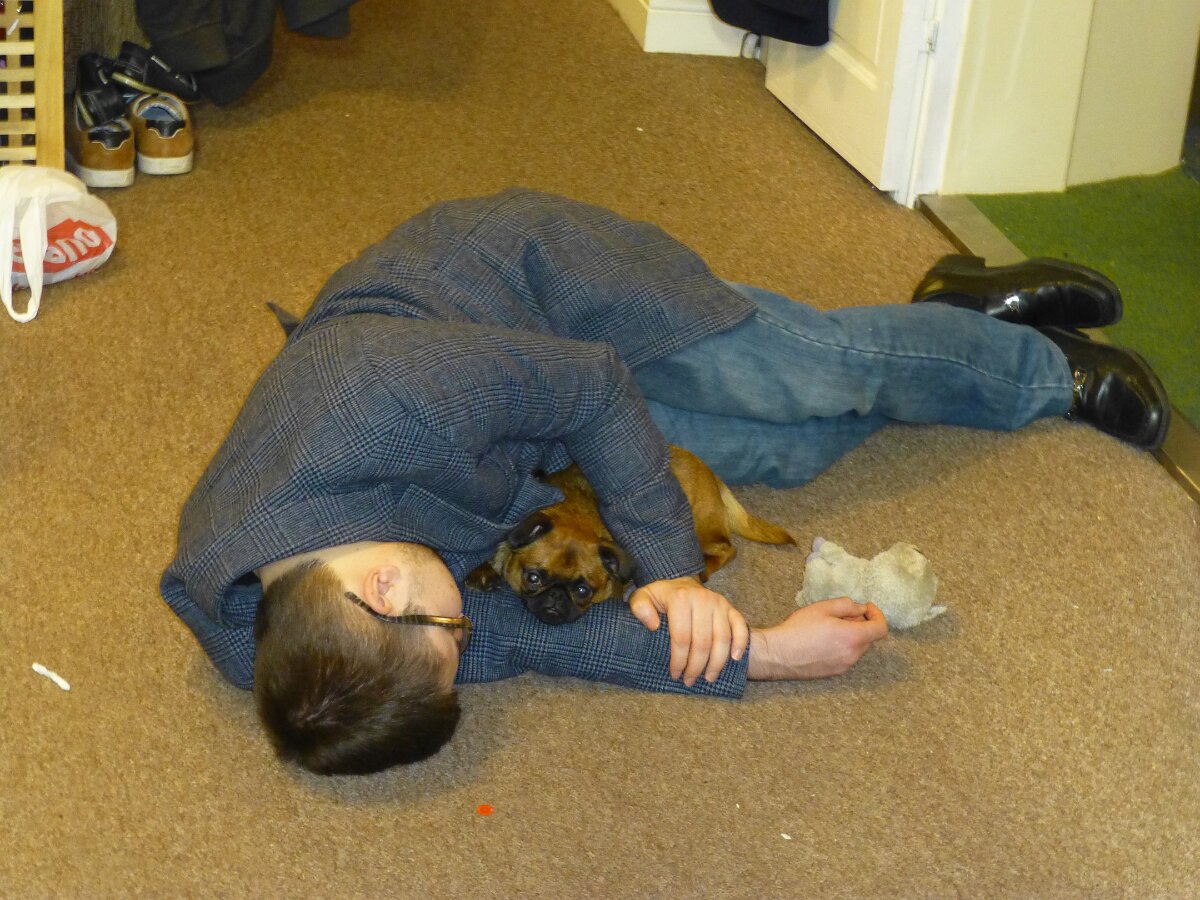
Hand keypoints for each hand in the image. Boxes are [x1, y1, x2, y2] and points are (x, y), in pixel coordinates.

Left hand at [629, 576, 749, 686]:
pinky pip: (740, 627)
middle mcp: (702, 599)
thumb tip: (653, 626)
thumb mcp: (643, 597)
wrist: (682, 583)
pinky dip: (740, 643)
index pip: (681, 637)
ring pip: (722, 639)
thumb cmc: (661, 597)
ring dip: (717, 662)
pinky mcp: (731, 608)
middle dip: (696, 666)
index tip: (675, 674)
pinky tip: (735, 659)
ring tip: (709, 678)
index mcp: (680, 598)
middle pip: (702, 642)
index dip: (678, 660)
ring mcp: (719, 603)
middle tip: (690, 681)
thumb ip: (640, 608)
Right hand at [747, 597, 887, 680]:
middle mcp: (853, 655)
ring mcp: (844, 666)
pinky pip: (847, 656)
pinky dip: (843, 646)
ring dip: (851, 636)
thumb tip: (860, 609)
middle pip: (869, 638)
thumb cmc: (798, 629)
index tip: (867, 608)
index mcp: (853, 637)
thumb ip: (847, 605)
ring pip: (857, 647)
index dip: (877, 615)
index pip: (881, 629)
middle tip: (841, 615)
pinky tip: (823, 641)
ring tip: (829, 627)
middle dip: (861, 624)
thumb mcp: (822, 608)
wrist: (778, 654)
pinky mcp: (834, 673)